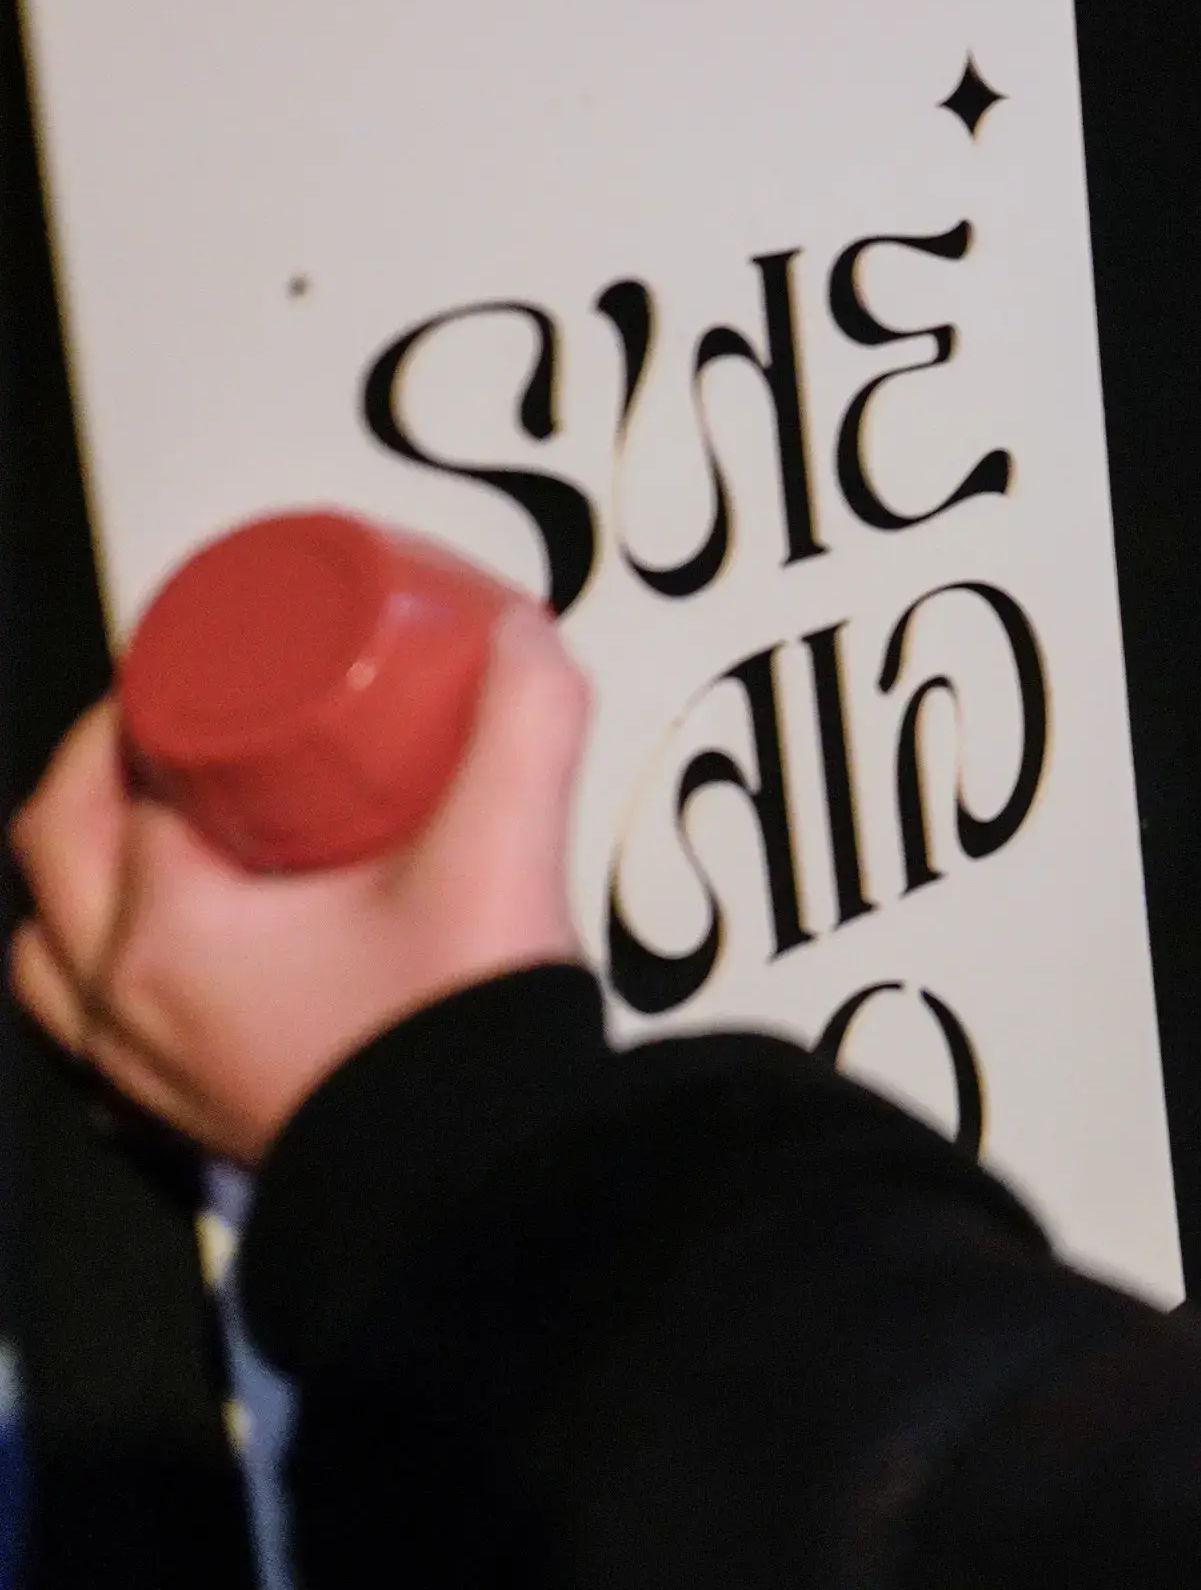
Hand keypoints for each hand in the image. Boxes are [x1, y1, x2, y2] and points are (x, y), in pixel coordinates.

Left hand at [11, 604, 589, 1165]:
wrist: (478, 1191)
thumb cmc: (457, 1042)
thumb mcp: (502, 855)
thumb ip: (523, 726)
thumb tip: (520, 636)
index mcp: (168, 929)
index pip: (125, 781)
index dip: (152, 707)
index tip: (198, 666)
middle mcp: (126, 1003)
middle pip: (54, 849)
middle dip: (98, 771)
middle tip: (168, 725)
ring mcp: (143, 1072)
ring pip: (49, 950)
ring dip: (80, 878)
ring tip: (154, 833)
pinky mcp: (184, 1121)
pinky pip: (94, 1035)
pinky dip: (107, 978)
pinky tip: (174, 954)